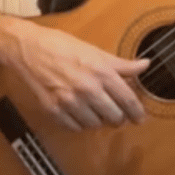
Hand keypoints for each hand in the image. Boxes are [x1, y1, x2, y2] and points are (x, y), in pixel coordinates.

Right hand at [5, 23, 149, 131]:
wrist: (29, 48)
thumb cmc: (63, 46)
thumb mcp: (96, 51)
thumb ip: (122, 64)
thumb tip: (145, 65)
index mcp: (101, 72)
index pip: (127, 99)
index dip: (137, 112)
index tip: (140, 118)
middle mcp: (87, 88)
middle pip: (114, 116)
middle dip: (119, 118)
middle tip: (117, 115)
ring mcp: (70, 101)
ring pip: (95, 124)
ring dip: (99, 120)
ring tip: (97, 111)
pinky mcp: (54, 110)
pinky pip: (75, 127)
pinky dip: (80, 123)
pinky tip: (80, 113)